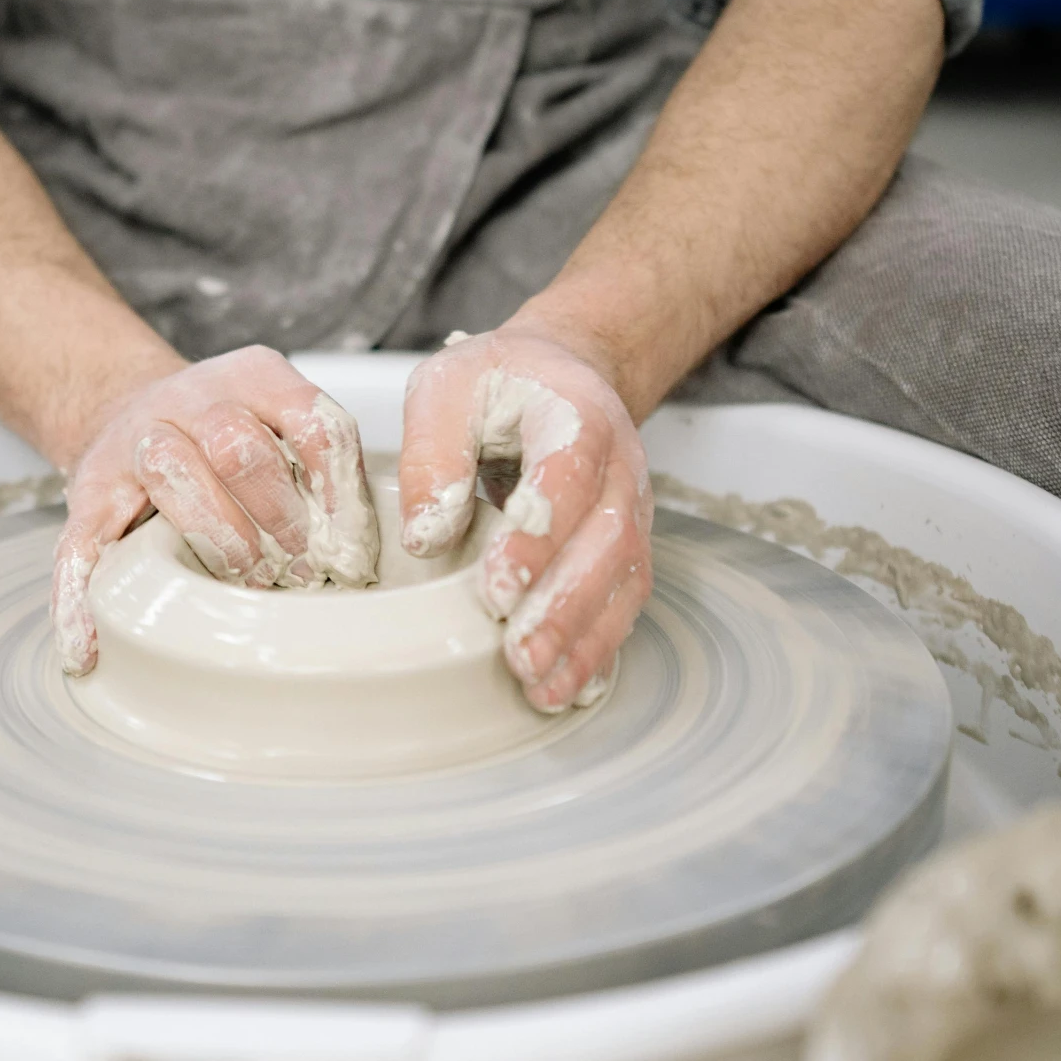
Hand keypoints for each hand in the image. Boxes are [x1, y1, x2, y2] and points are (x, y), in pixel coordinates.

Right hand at [52, 346, 379, 673]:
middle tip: (307, 571)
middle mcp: (190, 398)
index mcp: (253, 378)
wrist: (124, 410)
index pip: (312, 422)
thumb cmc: (224, 436)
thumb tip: (366, 553)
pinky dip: (80, 597)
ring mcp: (133, 442)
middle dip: (281, 517)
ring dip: (217, 538)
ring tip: (250, 584)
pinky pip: (80, 542)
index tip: (354, 552)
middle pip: (240, 445)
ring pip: (172, 472)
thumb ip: (322, 467)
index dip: (339, 493)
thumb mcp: (282, 422)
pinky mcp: (87, 491)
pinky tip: (90, 646)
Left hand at [398, 326, 651, 712]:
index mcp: (576, 415)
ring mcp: (632, 510)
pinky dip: (598, 649)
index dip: (538, 536)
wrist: (561, 373)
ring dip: (585, 639)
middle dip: (565, 607)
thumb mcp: (447, 387)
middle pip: (608, 540)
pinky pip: (624, 602)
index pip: (566, 478)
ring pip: (624, 580)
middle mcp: (620, 466)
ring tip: (542, 687)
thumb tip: (428, 536)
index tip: (497, 589)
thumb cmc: (500, 383)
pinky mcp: (627, 547)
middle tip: (519, 655)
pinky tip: (567, 687)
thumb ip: (433, 452)